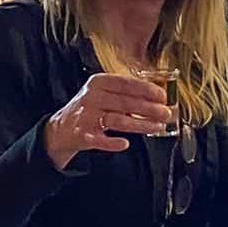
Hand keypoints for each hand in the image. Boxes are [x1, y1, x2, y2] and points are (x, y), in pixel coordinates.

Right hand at [43, 73, 173, 170]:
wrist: (61, 129)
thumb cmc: (92, 108)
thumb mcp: (106, 93)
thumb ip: (128, 93)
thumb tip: (159, 96)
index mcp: (99, 82)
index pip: (126, 83)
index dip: (146, 89)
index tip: (163, 96)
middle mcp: (91, 97)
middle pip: (125, 102)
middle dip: (149, 108)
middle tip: (166, 113)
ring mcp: (86, 116)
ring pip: (117, 120)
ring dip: (140, 124)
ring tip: (157, 126)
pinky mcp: (82, 135)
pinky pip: (99, 140)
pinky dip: (112, 143)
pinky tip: (125, 144)